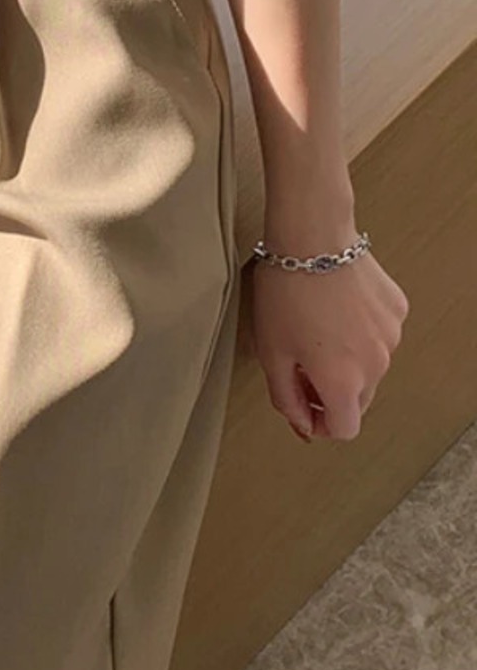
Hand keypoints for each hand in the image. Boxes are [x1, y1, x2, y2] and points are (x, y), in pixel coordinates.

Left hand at [249, 249, 408, 441]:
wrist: (313, 239)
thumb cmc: (285, 294)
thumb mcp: (271, 354)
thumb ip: (286, 398)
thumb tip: (301, 423)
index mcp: (344, 381)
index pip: (344, 430)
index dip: (319, 425)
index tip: (303, 410)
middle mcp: (377, 364)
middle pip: (358, 401)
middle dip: (330, 394)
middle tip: (300, 369)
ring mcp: (392, 336)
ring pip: (370, 367)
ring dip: (346, 362)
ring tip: (315, 332)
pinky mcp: (397, 310)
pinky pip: (379, 336)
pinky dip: (359, 334)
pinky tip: (335, 310)